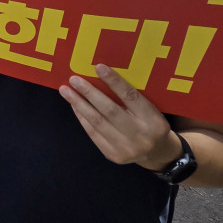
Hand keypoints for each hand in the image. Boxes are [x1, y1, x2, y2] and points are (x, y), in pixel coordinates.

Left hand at [58, 64, 179, 169]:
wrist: (157, 153)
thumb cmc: (150, 123)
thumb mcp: (150, 109)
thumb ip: (132, 98)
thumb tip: (102, 75)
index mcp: (153, 120)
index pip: (131, 97)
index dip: (114, 81)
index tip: (98, 67)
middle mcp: (140, 135)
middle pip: (110, 110)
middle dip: (89, 93)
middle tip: (74, 79)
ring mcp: (125, 148)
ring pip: (97, 122)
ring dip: (79, 104)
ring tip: (66, 91)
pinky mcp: (113, 155)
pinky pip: (93, 133)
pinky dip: (82, 117)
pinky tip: (74, 105)